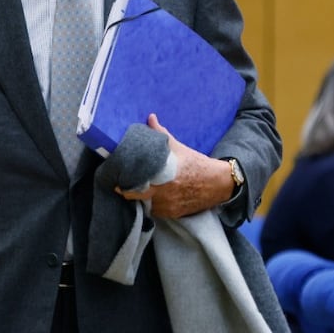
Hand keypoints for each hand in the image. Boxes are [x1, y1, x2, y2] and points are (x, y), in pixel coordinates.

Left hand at [116, 114, 235, 217]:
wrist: (218, 183)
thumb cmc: (196, 164)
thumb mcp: (178, 148)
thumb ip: (161, 134)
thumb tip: (150, 118)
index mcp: (162, 177)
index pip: (133, 186)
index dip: (122, 183)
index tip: (115, 177)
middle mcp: (163, 194)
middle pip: (135, 197)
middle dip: (127, 191)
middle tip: (121, 183)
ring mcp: (167, 206)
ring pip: (144, 206)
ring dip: (139, 199)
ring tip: (134, 189)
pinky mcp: (172, 214)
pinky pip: (155, 211)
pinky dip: (151, 205)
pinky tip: (150, 196)